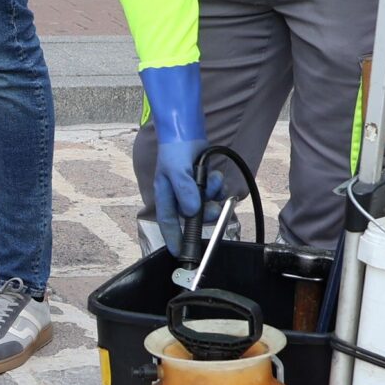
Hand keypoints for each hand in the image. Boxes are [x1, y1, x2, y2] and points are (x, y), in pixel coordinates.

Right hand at [141, 64, 222, 224]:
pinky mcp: (203, 183)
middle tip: (216, 210)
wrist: (186, 130)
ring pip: (206, 205)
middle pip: (193, 217)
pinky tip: (216, 177)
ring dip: (213, 197)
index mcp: (165, 197)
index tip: (180, 254)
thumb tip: (193, 212)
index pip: (168, 223)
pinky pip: (214, 194)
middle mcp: (178, 196)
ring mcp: (192, 190)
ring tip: (214, 182)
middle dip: (206, 214)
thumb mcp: (176, 171)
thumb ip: (184, 191)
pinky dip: (218, 188)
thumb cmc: (174, 150)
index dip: (173, 239)